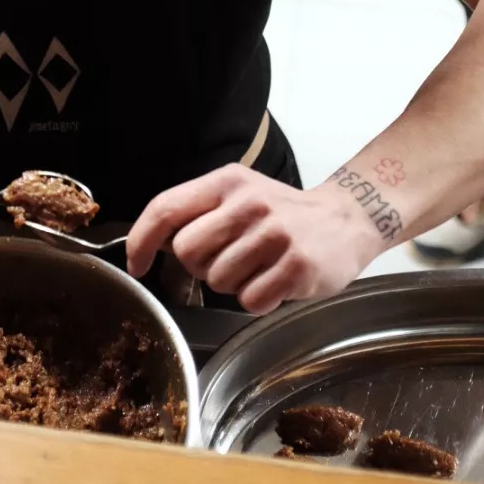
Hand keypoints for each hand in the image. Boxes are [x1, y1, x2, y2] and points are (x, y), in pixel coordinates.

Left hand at [126, 165, 382, 314]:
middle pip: (188, 252)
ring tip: (258, 268)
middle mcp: (249, 203)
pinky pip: (251, 301)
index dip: (141, 240)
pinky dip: (258, 300)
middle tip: (228, 261)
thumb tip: (155, 246)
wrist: (345, 219)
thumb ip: (200, 212)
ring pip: (218, 281)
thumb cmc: (281, 212)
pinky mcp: (297, 266)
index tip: (137, 265)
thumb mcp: (239, 194)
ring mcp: (275, 234)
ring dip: (232, 285)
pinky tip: (276, 282)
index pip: (166, 208)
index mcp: (228, 182)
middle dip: (200, 268)